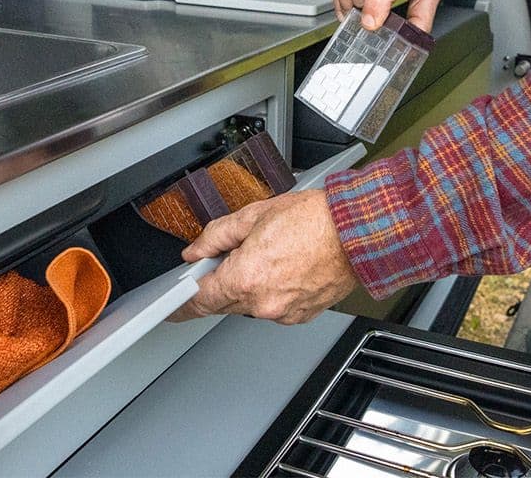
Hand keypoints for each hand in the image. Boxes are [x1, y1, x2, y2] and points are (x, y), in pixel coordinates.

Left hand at [167, 190, 358, 323]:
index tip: (172, 309)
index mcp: (244, 278)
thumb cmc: (315, 220)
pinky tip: (287, 266)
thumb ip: (216, 236)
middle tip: (237, 254)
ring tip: (273, 254)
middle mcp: (262, 303)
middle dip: (223, 282)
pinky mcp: (301, 315)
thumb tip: (197, 250)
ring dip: (252, 285)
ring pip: (251, 304)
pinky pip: (275, 306)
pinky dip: (274, 291)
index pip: (199, 301)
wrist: (358, 231)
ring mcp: (283, 313)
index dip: (181, 306)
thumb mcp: (254, 215)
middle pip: (225, 301)